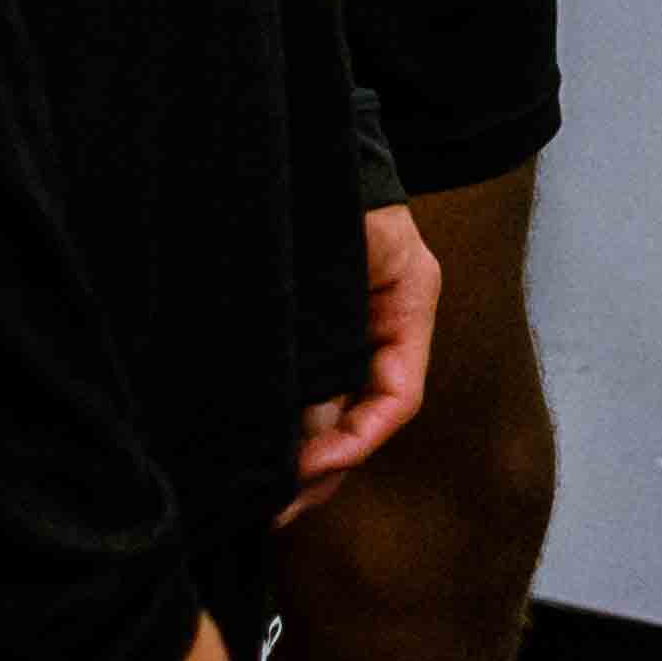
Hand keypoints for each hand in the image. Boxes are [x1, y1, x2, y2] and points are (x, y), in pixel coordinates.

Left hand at [282, 203, 435, 523]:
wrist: (296, 151)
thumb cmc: (328, 189)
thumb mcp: (350, 255)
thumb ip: (334, 327)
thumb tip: (310, 413)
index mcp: (405, 310)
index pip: (397, 397)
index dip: (359, 440)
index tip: (314, 466)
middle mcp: (378, 334)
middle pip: (363, 421)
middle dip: (326, 469)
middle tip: (280, 509)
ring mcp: (341, 341)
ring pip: (330, 417)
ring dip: (302, 459)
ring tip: (264, 500)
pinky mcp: (302, 343)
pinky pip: (301, 397)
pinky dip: (284, 430)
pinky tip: (255, 460)